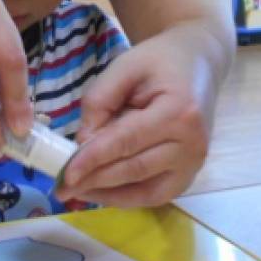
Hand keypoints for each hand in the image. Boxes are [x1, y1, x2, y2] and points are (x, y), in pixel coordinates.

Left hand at [54, 25, 219, 205]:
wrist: (199, 64)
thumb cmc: (160, 62)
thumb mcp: (124, 67)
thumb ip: (99, 103)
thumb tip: (82, 145)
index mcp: (178, 112)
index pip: (126, 142)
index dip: (93, 160)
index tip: (65, 175)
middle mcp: (192, 144)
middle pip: (135, 170)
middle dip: (94, 181)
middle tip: (61, 188)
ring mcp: (194, 164)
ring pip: (145, 191)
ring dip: (108, 196)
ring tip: (77, 192)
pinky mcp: (190, 174)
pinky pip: (156, 195)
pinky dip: (127, 198)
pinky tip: (102, 192)